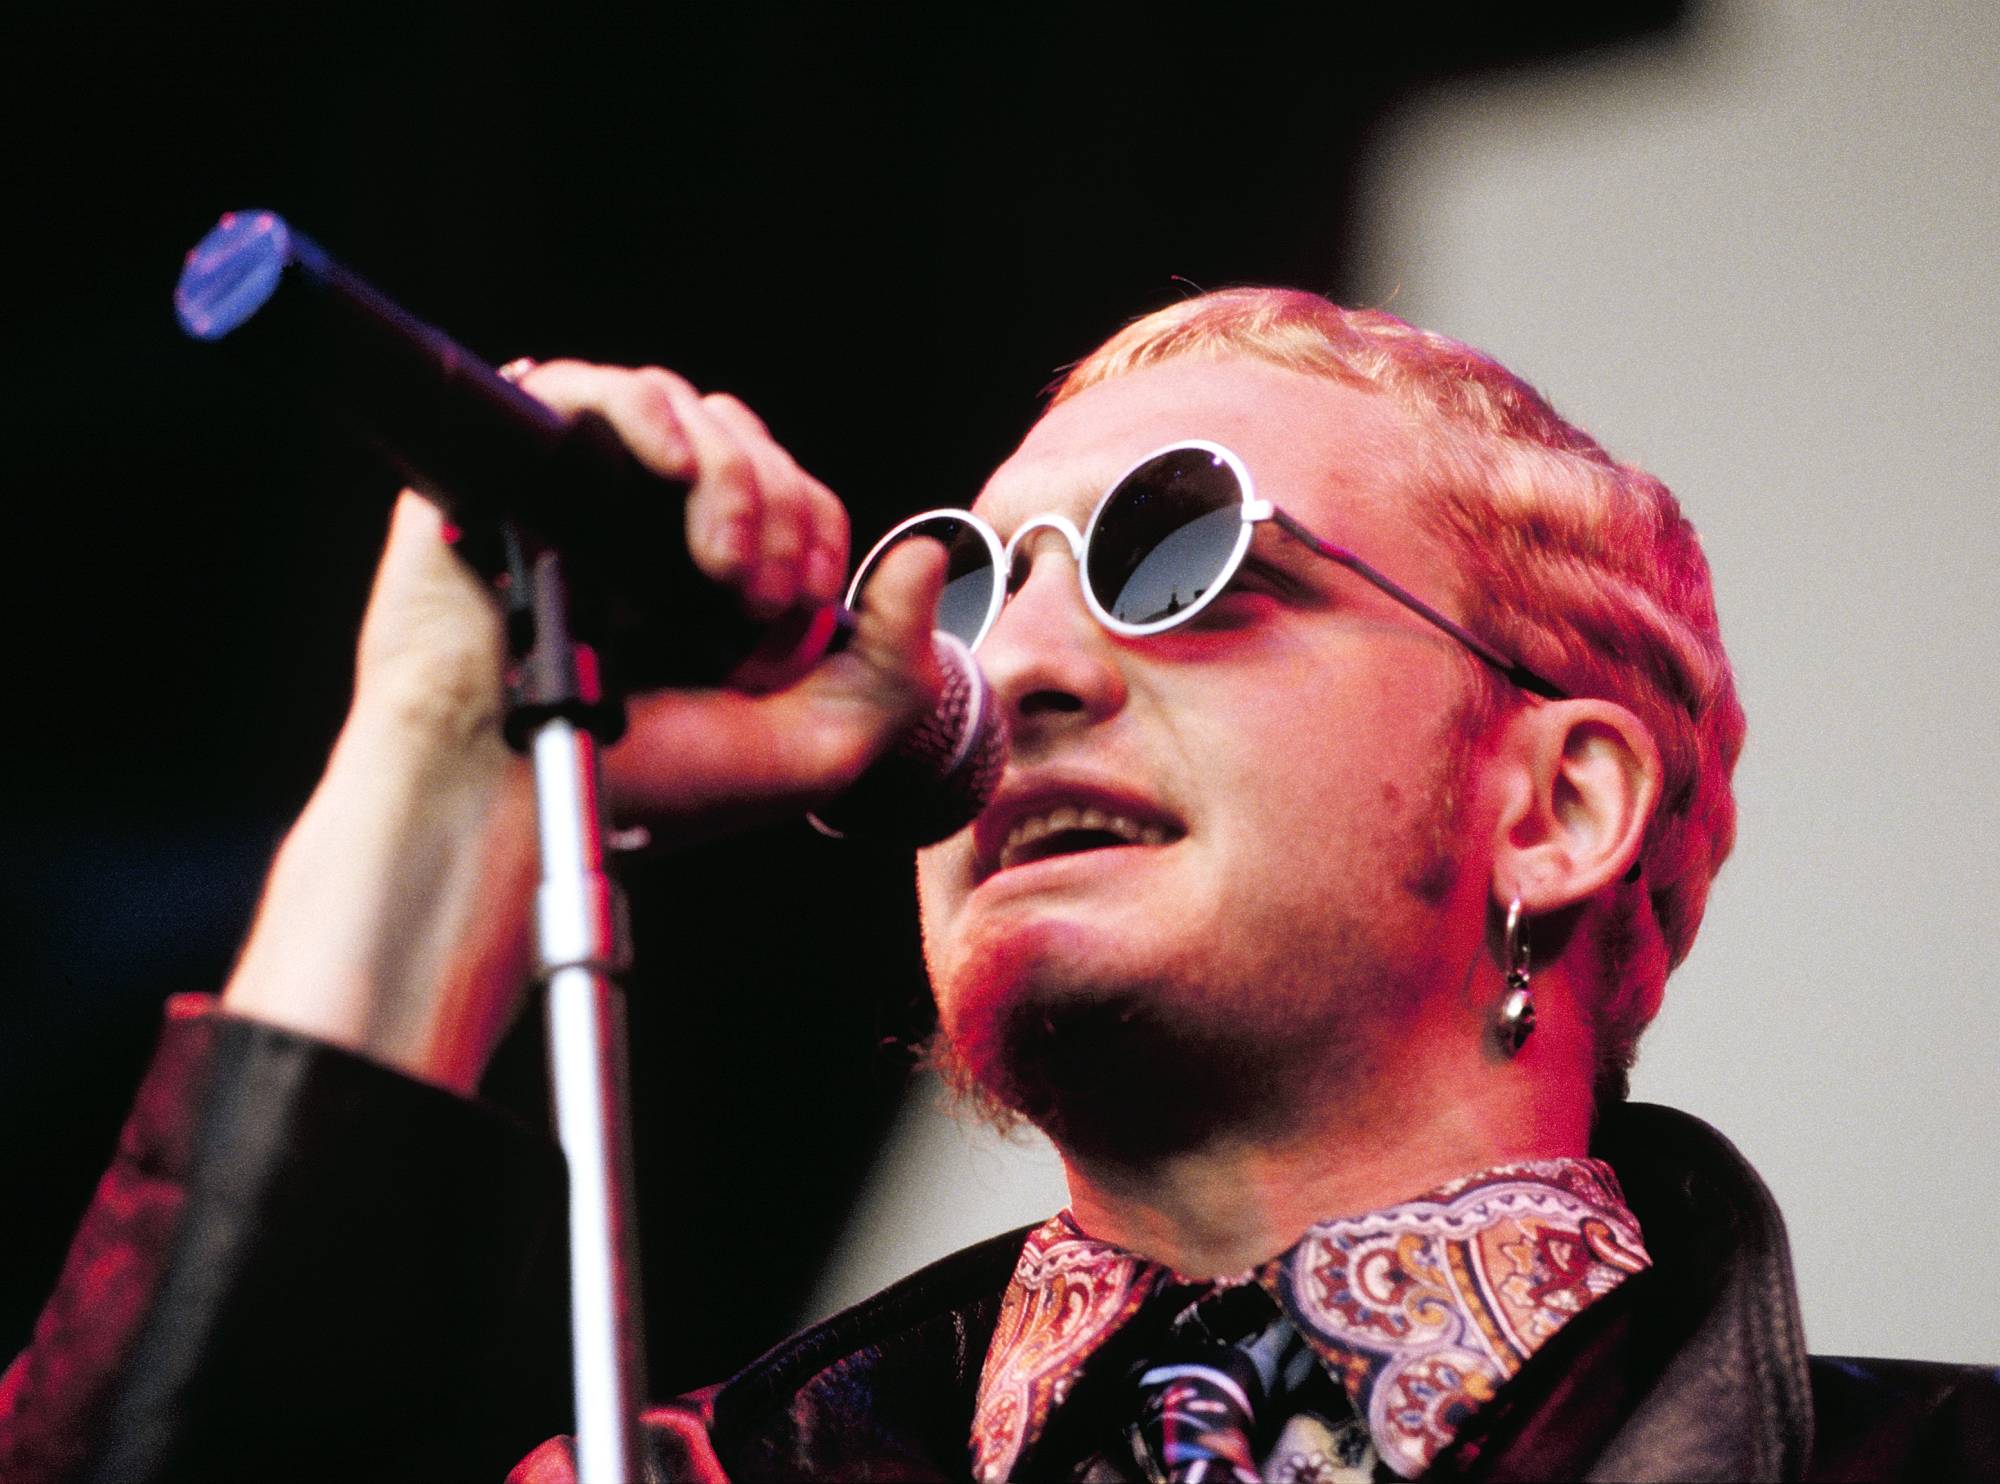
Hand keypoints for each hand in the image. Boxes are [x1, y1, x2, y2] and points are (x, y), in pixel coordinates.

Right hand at [221, 362, 944, 1090]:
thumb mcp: (815, 747)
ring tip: (716, 568)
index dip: (815, 542)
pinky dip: (649, 415)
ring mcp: (588, 495)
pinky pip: (591, 390)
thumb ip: (895, 665)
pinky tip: (672, 472)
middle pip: (752, 446)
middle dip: (781, 515)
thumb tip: (924, 555)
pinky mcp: (517, 469)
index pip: (800, 501)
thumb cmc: (645, 789)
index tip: (789, 620)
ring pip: (688, 413)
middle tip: (753, 601)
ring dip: (732, 479)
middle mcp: (657, 532)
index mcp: (719, 585)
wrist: (509, 800)